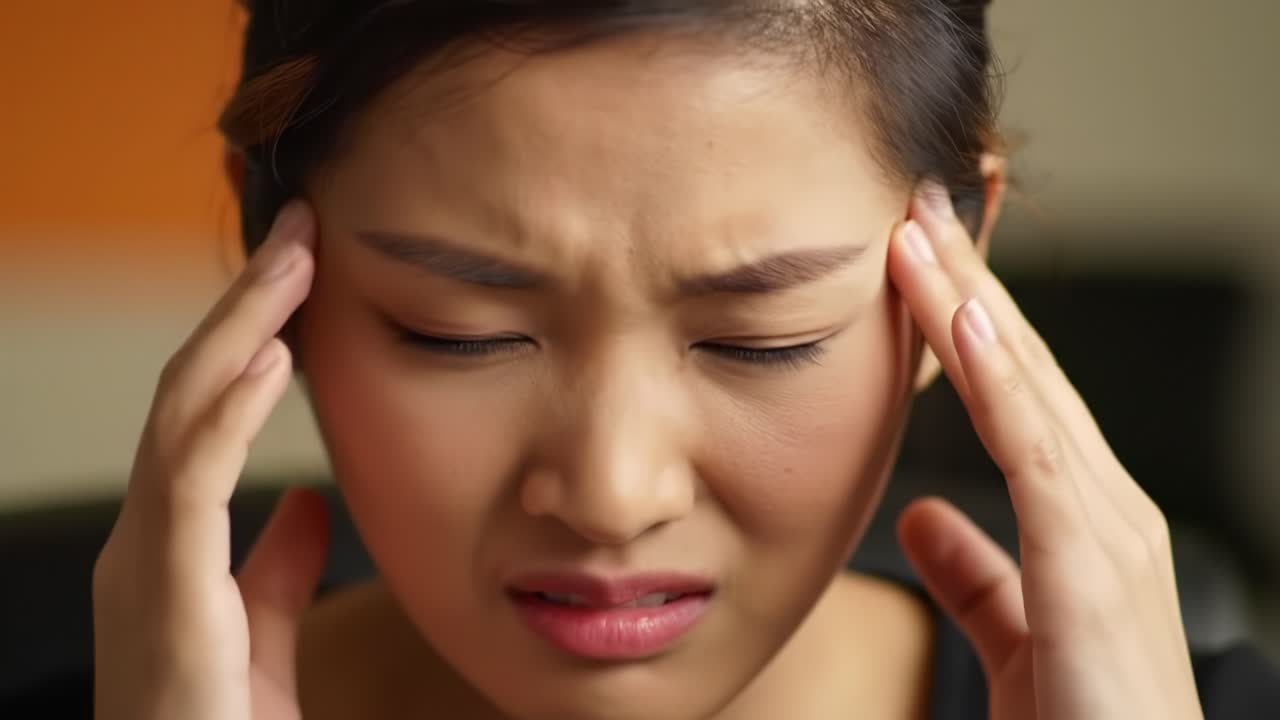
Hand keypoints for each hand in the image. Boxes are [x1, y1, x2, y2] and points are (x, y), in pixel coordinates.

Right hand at [92, 202, 330, 719]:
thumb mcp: (258, 633)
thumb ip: (276, 567)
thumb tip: (305, 502)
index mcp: (166, 543)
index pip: (202, 410)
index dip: (245, 335)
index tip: (303, 274)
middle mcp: (142, 537)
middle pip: (187, 391)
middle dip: (243, 305)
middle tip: (301, 229)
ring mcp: (143, 560)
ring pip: (181, 413)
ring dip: (238, 329)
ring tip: (295, 261)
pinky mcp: (163, 593)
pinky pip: (191, 481)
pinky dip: (227, 412)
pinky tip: (271, 358)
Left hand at [888, 185, 1203, 719]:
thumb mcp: (1015, 632)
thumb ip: (975, 573)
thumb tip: (923, 515)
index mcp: (1081, 520)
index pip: (1016, 395)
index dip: (967, 323)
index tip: (912, 261)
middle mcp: (1104, 510)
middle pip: (1025, 372)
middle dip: (969, 287)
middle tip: (916, 206)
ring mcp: (1108, 533)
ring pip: (1029, 392)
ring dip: (972, 308)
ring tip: (919, 233)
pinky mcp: (1093, 569)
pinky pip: (1038, 456)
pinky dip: (1003, 384)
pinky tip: (967, 325)